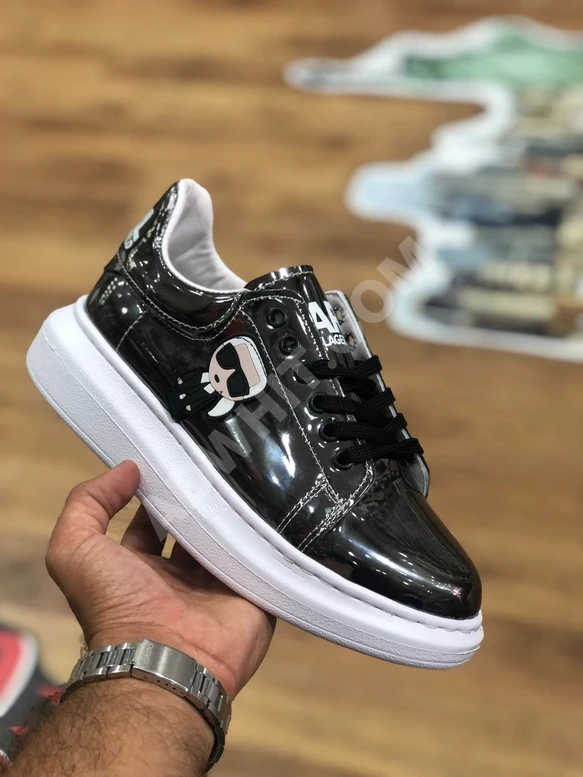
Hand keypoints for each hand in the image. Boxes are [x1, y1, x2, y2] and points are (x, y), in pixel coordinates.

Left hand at [46, 461, 274, 697]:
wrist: (165, 662)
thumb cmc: (117, 605)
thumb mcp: (73, 551)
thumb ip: (87, 505)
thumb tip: (127, 469)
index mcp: (140, 569)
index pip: (152, 521)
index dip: (159, 491)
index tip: (175, 459)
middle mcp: (180, 578)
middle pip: (195, 527)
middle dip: (203, 499)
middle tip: (220, 460)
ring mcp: (220, 587)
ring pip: (231, 538)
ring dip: (236, 512)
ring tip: (251, 471)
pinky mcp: (254, 594)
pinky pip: (265, 557)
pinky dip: (268, 534)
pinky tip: (275, 500)